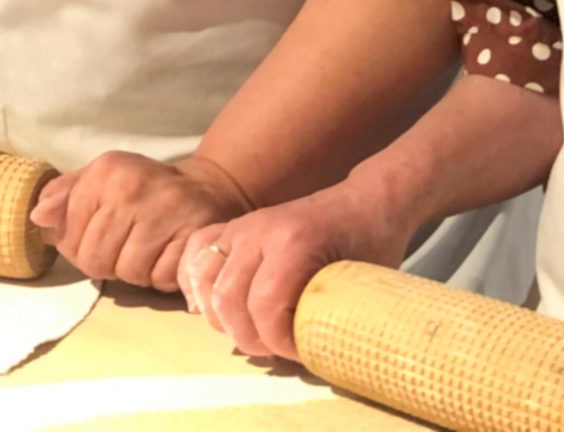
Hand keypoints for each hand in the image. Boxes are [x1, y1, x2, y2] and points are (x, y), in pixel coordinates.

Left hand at [30, 152, 251, 290]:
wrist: (205, 188)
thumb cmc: (143, 188)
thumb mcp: (101, 180)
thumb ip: (65, 196)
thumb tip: (38, 217)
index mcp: (105, 171)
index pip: (68, 238)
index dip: (80, 246)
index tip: (102, 234)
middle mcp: (132, 188)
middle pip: (95, 260)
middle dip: (108, 262)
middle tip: (128, 244)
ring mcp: (164, 212)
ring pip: (127, 273)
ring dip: (136, 270)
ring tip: (149, 248)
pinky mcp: (192, 237)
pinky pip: (159, 279)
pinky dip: (162, 275)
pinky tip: (168, 253)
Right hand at [179, 182, 413, 361]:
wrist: (363, 203)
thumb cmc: (369, 246)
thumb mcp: (359, 285)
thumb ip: (329, 320)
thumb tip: (307, 360)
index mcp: (293, 243)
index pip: (263, 306)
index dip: (277, 342)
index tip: (300, 352)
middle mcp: (259, 230)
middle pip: (227, 298)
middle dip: (249, 337)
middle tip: (275, 350)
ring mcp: (241, 225)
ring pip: (204, 277)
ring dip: (219, 316)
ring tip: (247, 331)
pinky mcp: (233, 226)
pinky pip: (195, 251)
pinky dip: (194, 281)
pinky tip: (208, 306)